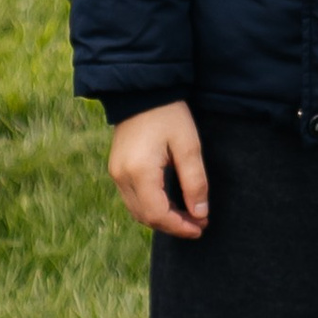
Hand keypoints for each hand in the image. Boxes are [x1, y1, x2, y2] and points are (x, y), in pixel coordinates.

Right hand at [108, 102, 209, 238]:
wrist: (142, 90)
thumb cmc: (168, 114)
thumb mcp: (188, 145)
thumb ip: (195, 181)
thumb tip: (200, 213)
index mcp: (139, 171)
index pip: (158, 214)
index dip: (180, 227)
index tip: (201, 228)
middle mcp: (122, 176)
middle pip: (146, 217)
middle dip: (173, 225)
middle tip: (199, 223)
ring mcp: (116, 173)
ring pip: (138, 211)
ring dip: (162, 218)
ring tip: (188, 215)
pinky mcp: (117, 168)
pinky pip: (133, 198)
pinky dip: (152, 207)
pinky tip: (171, 202)